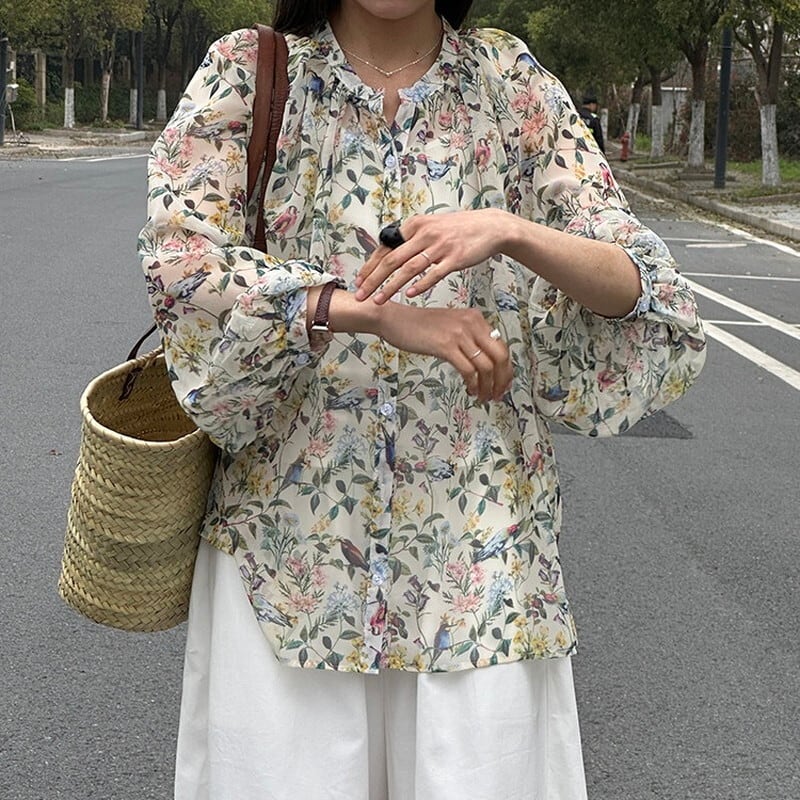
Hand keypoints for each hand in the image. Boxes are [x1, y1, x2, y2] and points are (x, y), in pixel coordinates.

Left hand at [355, 209, 506, 303]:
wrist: (490, 227)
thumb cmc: (458, 230)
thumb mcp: (430, 226)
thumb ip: (410, 239)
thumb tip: (389, 254)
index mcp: (415, 225)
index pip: (385, 248)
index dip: (369, 266)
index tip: (358, 281)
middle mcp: (424, 234)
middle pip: (391, 260)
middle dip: (373, 279)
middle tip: (360, 295)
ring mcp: (440, 246)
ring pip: (409, 269)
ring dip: (391, 286)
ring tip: (378, 300)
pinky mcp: (455, 257)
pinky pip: (434, 273)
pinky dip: (421, 285)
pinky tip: (409, 294)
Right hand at [378, 303, 511, 402]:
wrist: (394, 319)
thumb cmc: (418, 325)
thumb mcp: (451, 326)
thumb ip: (469, 338)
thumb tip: (485, 361)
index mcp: (475, 318)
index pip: (501, 346)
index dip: (506, 369)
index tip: (503, 383)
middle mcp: (471, 323)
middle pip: (500, 356)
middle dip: (502, 380)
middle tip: (497, 394)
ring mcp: (459, 334)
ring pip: (486, 366)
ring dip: (487, 387)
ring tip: (483, 397)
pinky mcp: (446, 346)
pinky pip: (469, 370)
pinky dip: (473, 384)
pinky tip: (469, 390)